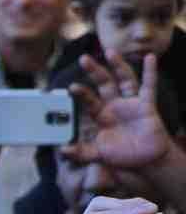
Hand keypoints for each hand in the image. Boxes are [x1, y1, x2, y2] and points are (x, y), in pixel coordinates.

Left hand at [64, 52, 172, 169]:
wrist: (146, 161)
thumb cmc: (122, 155)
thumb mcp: (98, 154)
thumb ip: (81, 153)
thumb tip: (62, 150)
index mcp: (101, 115)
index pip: (89, 101)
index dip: (82, 93)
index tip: (72, 86)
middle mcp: (115, 105)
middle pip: (104, 84)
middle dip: (94, 71)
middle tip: (83, 59)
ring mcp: (131, 103)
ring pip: (124, 80)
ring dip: (118, 65)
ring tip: (110, 52)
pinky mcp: (147, 106)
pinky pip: (149, 87)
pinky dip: (150, 72)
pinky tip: (150, 58)